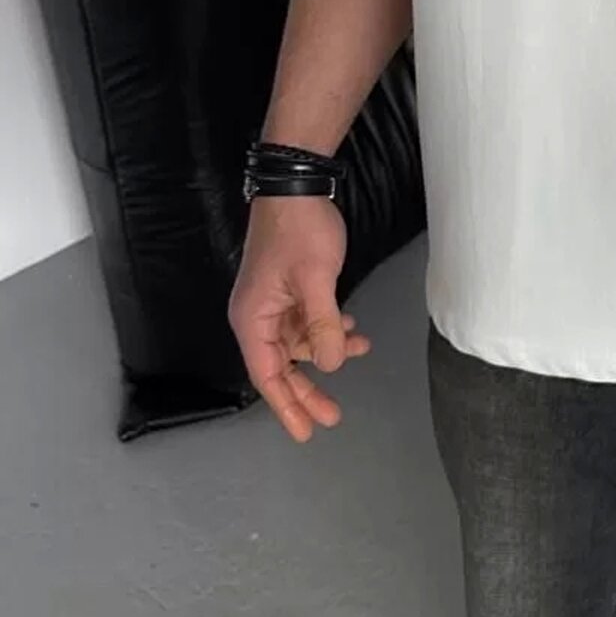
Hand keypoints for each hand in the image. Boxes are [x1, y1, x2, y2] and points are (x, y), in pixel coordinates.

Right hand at [227, 196, 371, 441]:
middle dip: (308, 390)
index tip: (307, 431)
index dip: (287, 406)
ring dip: (327, 350)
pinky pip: (306, 322)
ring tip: (361, 347)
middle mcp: (257, 316)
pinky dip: (328, 328)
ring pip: (298, 344)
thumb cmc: (299, 230)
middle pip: (281, 366)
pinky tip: (352, 326)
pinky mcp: (288, 289)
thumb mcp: (316, 281)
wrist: (296, 185)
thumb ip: (324, 325)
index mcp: (253, 318)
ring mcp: (273, 303)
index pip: (268, 375)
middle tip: (333, 416)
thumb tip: (332, 365)